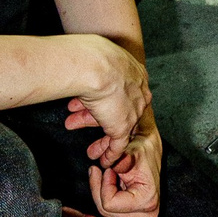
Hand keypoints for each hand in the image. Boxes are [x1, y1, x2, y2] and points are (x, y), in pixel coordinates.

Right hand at [60, 35, 149, 151]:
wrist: (94, 66)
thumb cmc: (90, 57)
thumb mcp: (96, 57)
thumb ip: (95, 65)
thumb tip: (78, 63)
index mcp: (136, 74)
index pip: (124, 93)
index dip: (106, 99)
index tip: (95, 103)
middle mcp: (139, 93)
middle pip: (120, 109)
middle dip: (97, 114)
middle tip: (81, 118)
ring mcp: (133, 111)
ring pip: (116, 127)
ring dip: (96, 133)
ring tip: (80, 134)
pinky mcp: (123, 127)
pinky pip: (118, 145)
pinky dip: (110, 154)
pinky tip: (103, 160)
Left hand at [74, 113, 162, 216]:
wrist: (149, 149)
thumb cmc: (140, 149)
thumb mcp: (130, 151)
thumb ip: (117, 160)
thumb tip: (101, 169)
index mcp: (147, 201)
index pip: (109, 204)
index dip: (102, 185)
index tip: (108, 169)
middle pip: (105, 215)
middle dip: (94, 193)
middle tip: (89, 174)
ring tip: (65, 214)